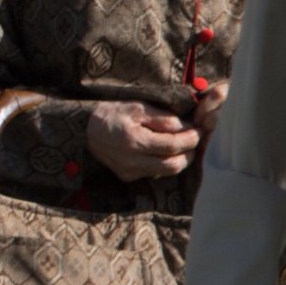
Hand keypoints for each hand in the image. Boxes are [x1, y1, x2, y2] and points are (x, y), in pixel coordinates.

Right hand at [84, 99, 200, 180]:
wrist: (86, 130)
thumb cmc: (113, 114)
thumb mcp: (137, 108)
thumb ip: (163, 118)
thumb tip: (187, 127)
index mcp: (133, 141)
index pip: (171, 146)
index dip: (190, 139)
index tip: (200, 130)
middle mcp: (130, 162)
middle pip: (173, 165)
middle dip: (189, 153)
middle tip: (195, 139)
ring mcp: (129, 172)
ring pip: (166, 172)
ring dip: (181, 159)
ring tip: (185, 144)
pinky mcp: (128, 177)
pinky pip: (155, 173)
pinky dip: (167, 163)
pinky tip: (168, 151)